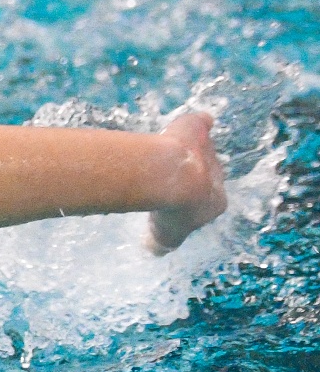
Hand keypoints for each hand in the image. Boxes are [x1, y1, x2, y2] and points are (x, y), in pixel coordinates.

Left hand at [148, 112, 226, 252]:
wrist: (173, 179)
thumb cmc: (172, 210)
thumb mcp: (166, 235)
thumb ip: (162, 242)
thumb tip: (154, 250)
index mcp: (216, 202)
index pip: (205, 204)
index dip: (189, 204)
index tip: (174, 204)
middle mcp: (217, 175)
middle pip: (204, 176)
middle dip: (188, 177)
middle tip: (169, 179)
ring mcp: (206, 152)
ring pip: (199, 152)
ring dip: (189, 154)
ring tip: (172, 155)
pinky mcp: (195, 131)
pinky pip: (201, 125)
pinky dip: (200, 123)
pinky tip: (198, 121)